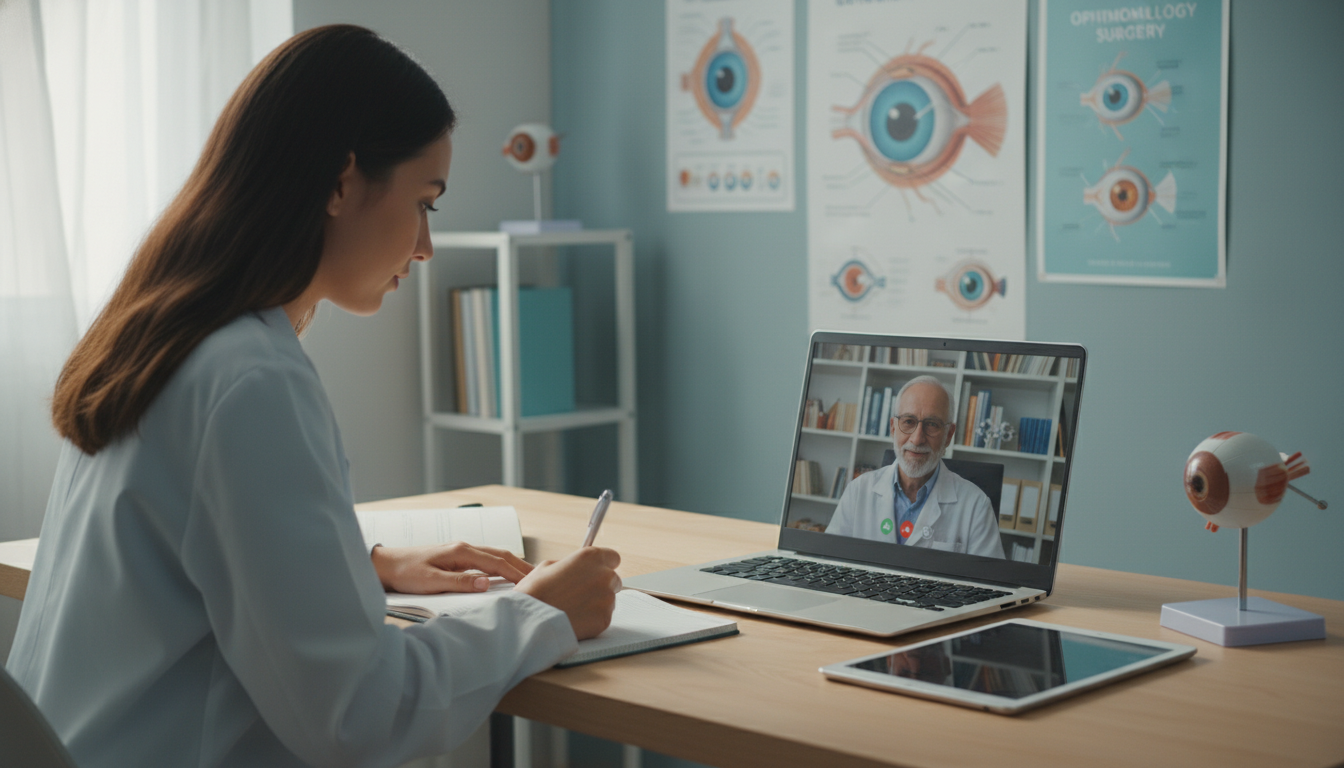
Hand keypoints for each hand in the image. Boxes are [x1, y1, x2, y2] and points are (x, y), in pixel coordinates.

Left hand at [370, 542, 532, 593]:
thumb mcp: (430, 582)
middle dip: (520, 566)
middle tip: (539, 579)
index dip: (516, 573)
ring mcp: (460, 551)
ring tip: (527, 577)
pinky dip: (499, 566)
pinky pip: (484, 560)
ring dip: (512, 565)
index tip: (532, 583)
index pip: (497, 561)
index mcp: (460, 551)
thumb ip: (459, 583)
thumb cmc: (405, 573)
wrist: (385, 565)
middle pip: (500, 555)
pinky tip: (502, 576)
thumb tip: (486, 584)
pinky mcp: (455, 558)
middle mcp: (464, 548)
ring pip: (494, 556)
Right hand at [515, 547, 621, 639]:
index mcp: (590, 557)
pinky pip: (604, 616)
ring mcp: (607, 598)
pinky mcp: (605, 618)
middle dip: (600, 585)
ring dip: (597, 603)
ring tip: (574, 608)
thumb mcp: (547, 567)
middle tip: (581, 594)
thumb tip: (575, 570)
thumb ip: (570, 565)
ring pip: (609, 599)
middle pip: (613, 579)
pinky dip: (593, 619)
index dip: (603, 565)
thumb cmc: (535, 593)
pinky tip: (576, 618)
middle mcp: (604, 575)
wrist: (531, 621)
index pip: (612, 557)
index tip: (597, 571)